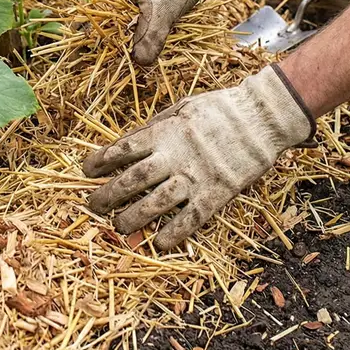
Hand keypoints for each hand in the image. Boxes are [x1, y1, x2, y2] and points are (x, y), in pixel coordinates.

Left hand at [82, 65, 313, 249]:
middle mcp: (175, 156)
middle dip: (109, 194)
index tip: (87, 170)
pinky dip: (173, 233)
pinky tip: (159, 243)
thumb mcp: (183, 106)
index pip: (124, 149)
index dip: (101, 160)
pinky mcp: (217, 194)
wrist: (263, 118)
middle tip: (93, 205)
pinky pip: (191, 219)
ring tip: (118, 226)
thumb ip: (158, 125)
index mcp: (165, 132)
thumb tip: (132, 141)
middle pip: (133, 179)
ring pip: (157, 203)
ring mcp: (196, 177)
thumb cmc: (221, 108)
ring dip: (133, 217)